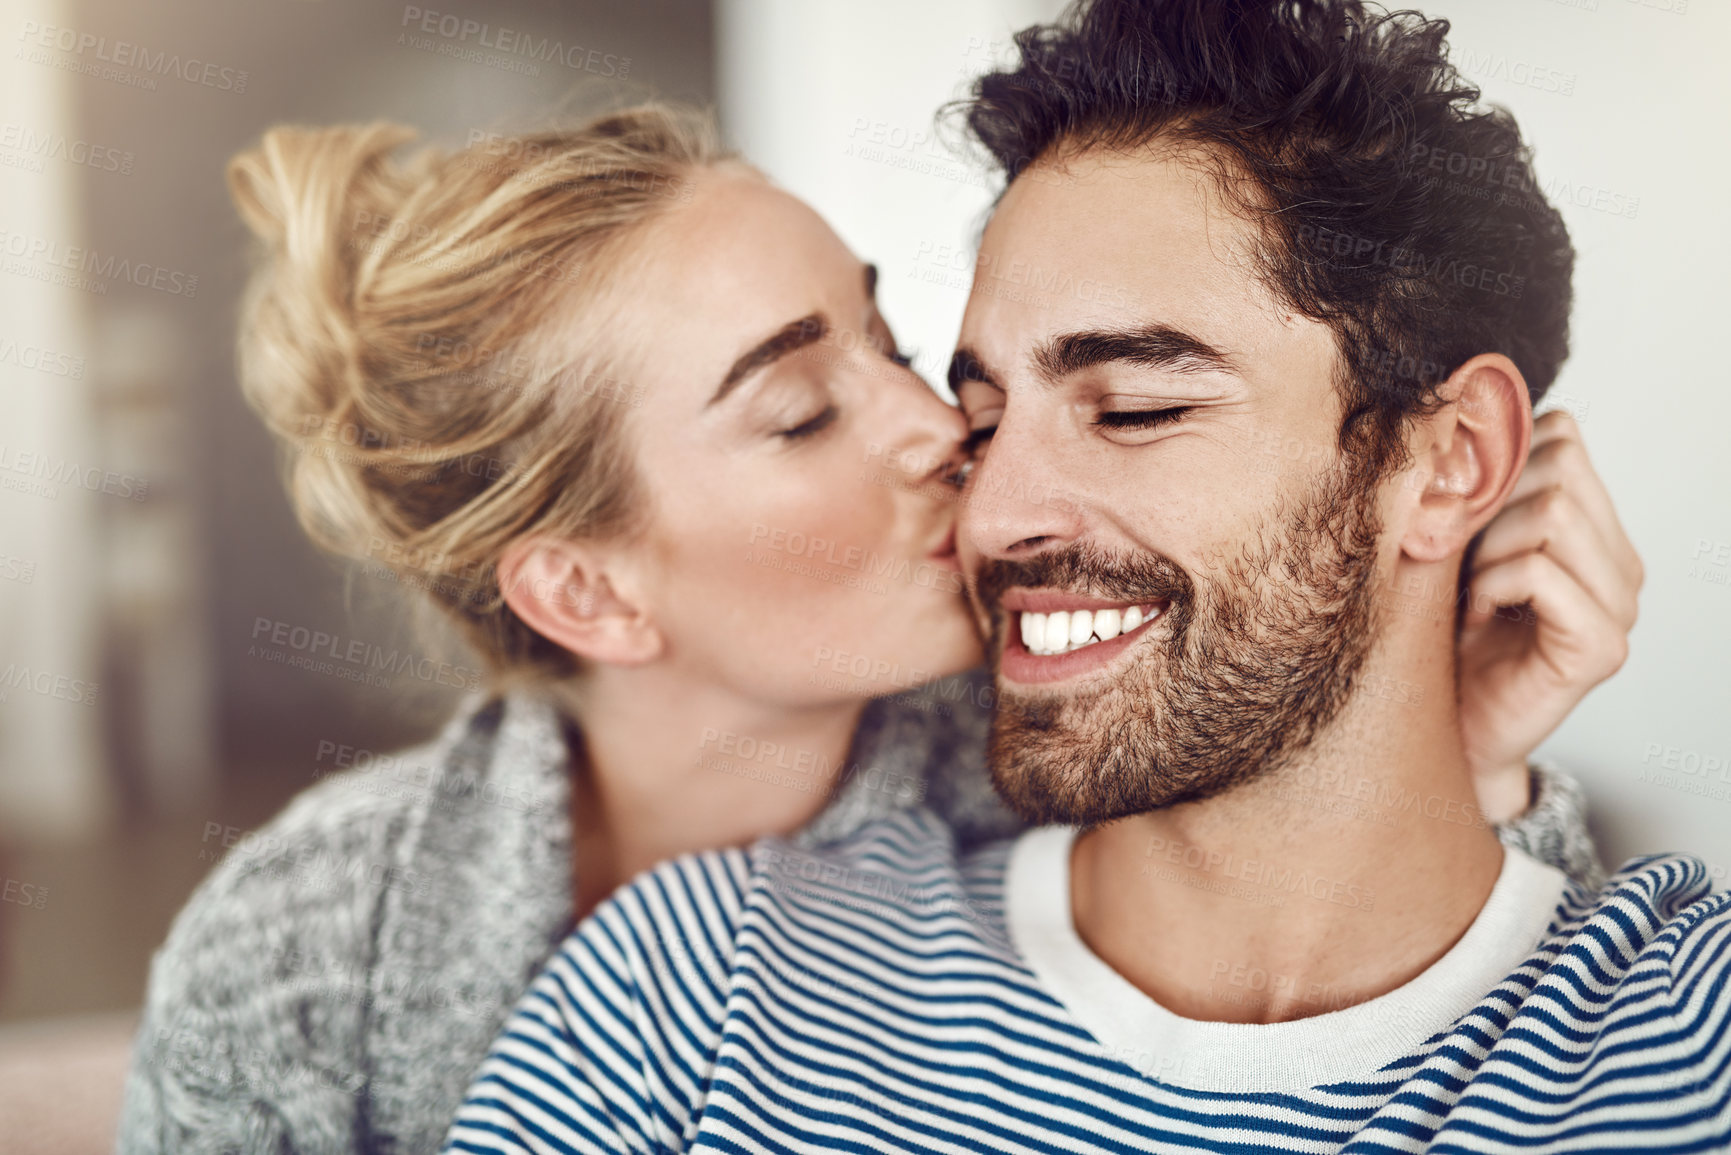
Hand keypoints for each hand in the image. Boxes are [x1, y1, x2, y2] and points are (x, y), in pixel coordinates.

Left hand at [1456, 411, 1642, 822]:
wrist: (1441, 726)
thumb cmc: (1436, 632)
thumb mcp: (1449, 540)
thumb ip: (1469, 483)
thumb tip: (1449, 399)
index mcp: (1592, 525)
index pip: (1561, 435)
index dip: (1496, 460)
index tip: (1457, 516)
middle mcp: (1619, 560)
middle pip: (1559, 466)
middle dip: (1488, 505)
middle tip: (1456, 561)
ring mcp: (1621, 604)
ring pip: (1553, 513)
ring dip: (1487, 549)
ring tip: (1468, 595)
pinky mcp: (1603, 647)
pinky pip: (1541, 570)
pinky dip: (1491, 586)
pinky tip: (1475, 619)